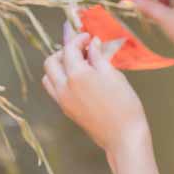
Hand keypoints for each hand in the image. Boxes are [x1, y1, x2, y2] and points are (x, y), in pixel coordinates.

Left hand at [43, 22, 149, 154]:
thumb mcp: (114, 75)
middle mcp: (64, 87)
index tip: (88, 37)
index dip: (79, 39)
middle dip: (64, 51)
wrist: (123, 136)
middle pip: (51, 61)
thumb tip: (93, 44)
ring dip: (58, 66)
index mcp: (77, 75)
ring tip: (77, 65)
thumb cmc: (124, 105)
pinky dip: (60, 80)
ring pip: (48, 76)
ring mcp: (62, 100)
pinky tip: (77, 80)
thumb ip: (99, 57)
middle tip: (81, 50)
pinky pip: (54, 90)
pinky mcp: (66, 110)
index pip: (70, 48)